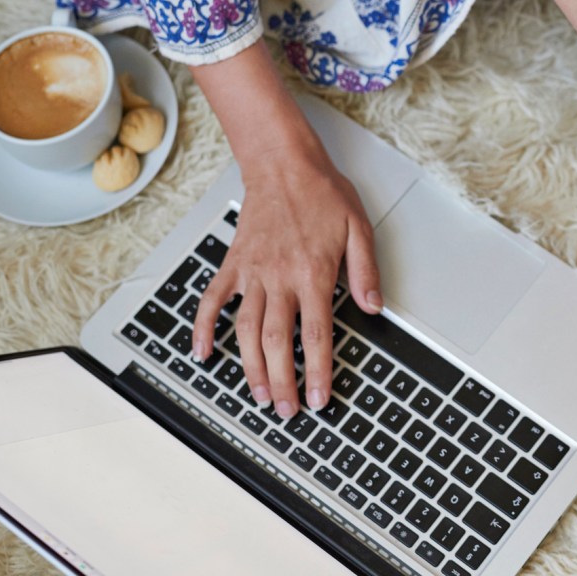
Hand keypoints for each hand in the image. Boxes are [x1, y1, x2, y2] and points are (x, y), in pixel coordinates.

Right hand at [191, 140, 379, 419]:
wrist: (283, 164)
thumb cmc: (323, 193)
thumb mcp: (359, 228)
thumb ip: (366, 271)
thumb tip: (374, 308)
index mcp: (314, 274)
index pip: (318, 334)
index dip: (319, 371)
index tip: (320, 398)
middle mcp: (280, 278)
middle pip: (279, 342)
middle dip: (283, 381)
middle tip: (288, 411)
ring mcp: (252, 273)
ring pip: (247, 330)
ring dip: (251, 367)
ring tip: (259, 395)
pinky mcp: (233, 264)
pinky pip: (212, 300)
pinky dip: (204, 328)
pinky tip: (202, 353)